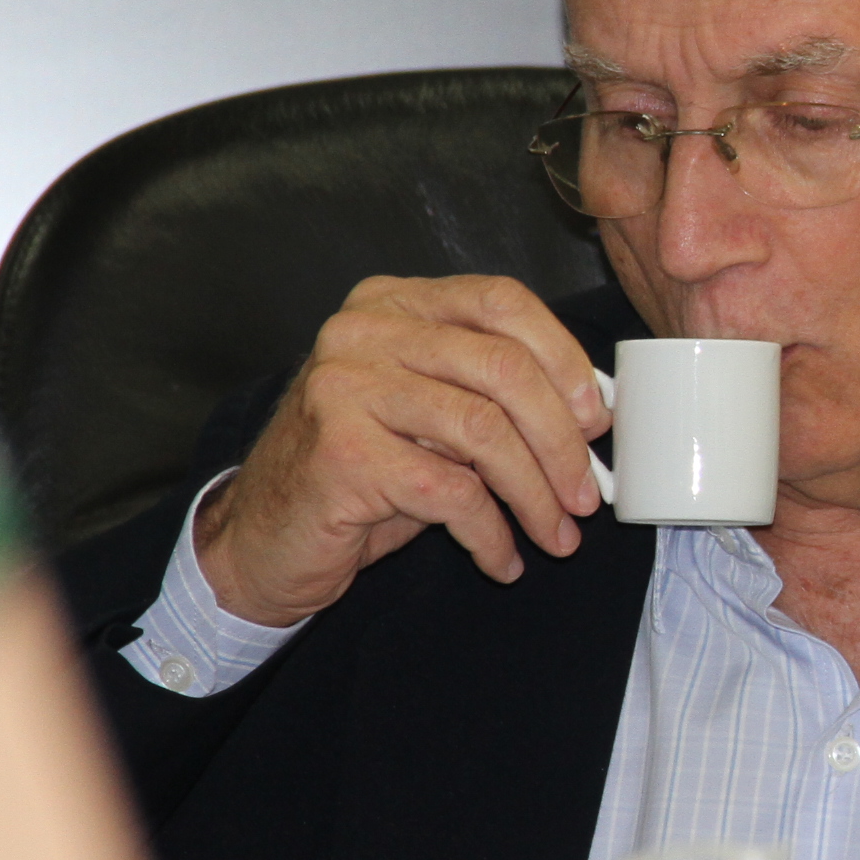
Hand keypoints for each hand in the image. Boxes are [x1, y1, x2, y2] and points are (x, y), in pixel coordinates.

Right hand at [194, 274, 610, 624]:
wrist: (263, 539)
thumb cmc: (360, 473)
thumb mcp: (428, 414)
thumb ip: (489, 392)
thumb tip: (590, 411)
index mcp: (392, 303)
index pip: (500, 301)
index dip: (563, 357)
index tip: (596, 418)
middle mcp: (363, 332)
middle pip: (502, 368)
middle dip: (561, 441)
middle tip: (586, 494)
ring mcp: (345, 388)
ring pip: (483, 432)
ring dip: (535, 494)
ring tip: (557, 536)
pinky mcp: (342, 454)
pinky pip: (451, 492)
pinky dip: (491, 533)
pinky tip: (502, 558)